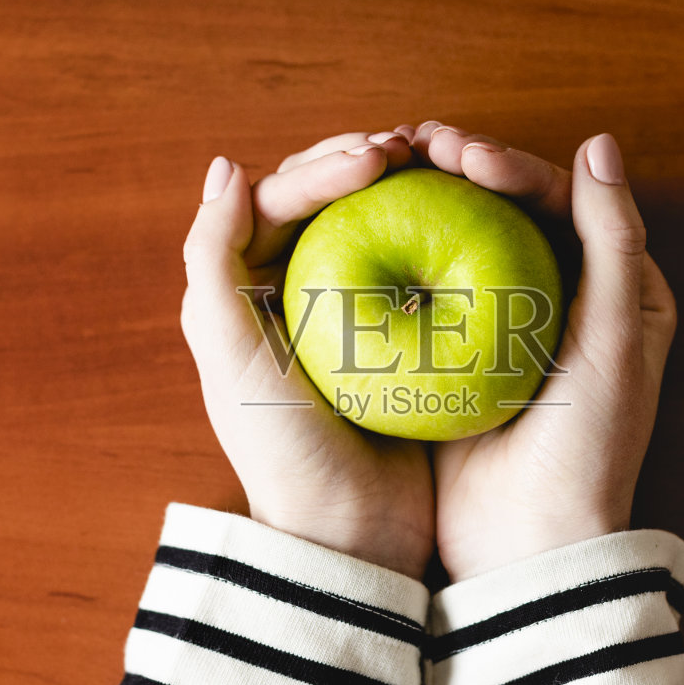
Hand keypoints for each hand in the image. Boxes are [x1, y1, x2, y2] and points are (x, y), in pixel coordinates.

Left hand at [180, 128, 435, 577]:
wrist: (352, 536)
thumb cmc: (285, 452)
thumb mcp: (232, 356)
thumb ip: (211, 261)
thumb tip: (225, 169)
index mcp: (246, 290)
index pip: (280, 200)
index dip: (323, 167)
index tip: (377, 163)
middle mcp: (294, 293)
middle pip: (327, 200)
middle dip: (363, 160)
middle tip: (410, 148)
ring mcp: (354, 313)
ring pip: (377, 223)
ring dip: (406, 186)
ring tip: (442, 165)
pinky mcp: (404, 337)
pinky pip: (421, 265)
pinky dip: (441, 232)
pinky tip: (472, 216)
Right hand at [403, 121, 678, 581]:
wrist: (530, 546)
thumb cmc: (588, 447)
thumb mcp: (612, 342)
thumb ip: (612, 242)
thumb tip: (600, 143)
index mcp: (614, 289)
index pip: (561, 203)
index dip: (513, 165)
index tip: (463, 156)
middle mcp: (560, 299)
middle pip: (507, 210)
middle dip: (462, 167)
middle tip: (413, 144)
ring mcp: (502, 327)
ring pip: (462, 240)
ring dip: (426, 199)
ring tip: (382, 168)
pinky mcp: (455, 355)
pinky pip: (426, 289)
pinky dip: (398, 253)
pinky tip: (361, 229)